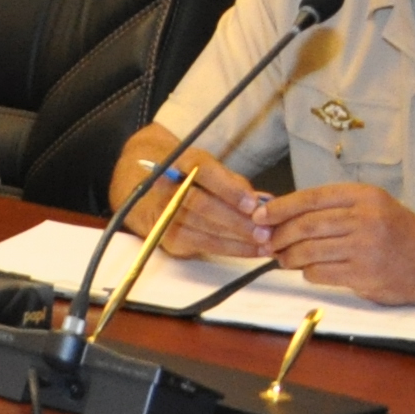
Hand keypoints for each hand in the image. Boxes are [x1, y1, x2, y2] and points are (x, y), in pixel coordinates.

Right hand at [135, 147, 271, 257]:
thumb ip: (235, 184)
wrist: (149, 192)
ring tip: (265, 245)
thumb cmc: (192, 180)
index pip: (203, 171)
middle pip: (201, 204)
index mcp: (181, 162)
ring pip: (202, 228)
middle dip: (236, 221)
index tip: (252, 205)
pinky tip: (251, 251)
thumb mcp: (212, 172)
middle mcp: (167, 186)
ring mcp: (164, 212)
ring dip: (237, 240)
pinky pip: (202, 245)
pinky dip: (230, 250)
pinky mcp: (166, 236)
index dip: (228, 189)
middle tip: (265, 232)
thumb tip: (263, 203)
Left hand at [249, 182, 414, 307]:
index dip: (279, 208)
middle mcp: (365, 219)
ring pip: (308, 251)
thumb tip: (279, 214)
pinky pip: (320, 273)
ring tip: (284, 258)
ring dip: (288, 257)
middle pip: (304, 226)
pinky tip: (309, 270)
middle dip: (278, 235)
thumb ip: (332, 208)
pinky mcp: (365, 275)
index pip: (309, 198)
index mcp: (364, 196)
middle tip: (266, 242)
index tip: (258, 216)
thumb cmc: (398, 233)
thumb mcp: (371, 207)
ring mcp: (366, 248)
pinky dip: (307, 272)